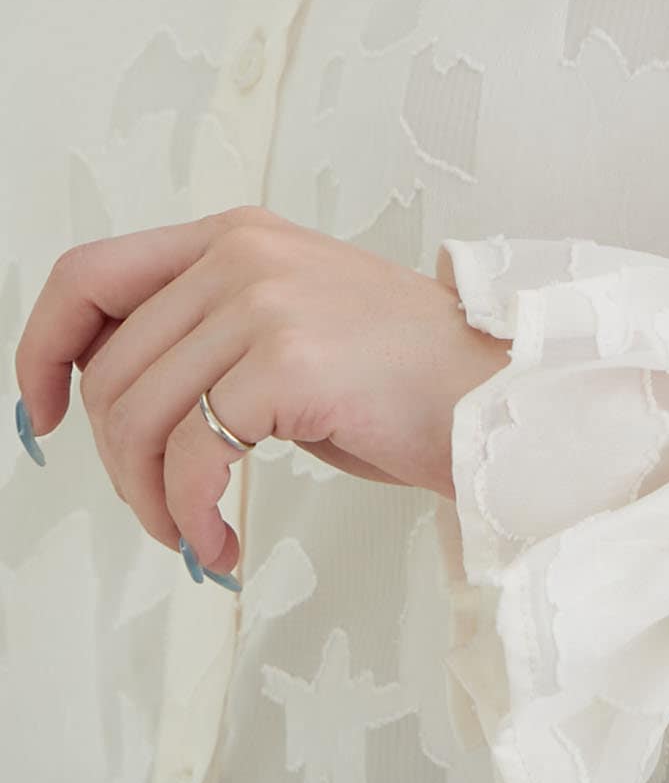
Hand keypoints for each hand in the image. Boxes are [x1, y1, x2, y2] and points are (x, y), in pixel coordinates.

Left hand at [13, 205, 511, 580]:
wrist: (508, 401)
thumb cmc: (422, 386)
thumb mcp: (299, 336)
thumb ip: (218, 346)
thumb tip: (142, 414)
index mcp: (237, 239)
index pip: (92, 278)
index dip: (43, 350)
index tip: (37, 412)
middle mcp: (241, 256)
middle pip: (112, 371)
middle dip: (119, 465)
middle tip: (160, 516)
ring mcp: (263, 303)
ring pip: (141, 417)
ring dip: (154, 501)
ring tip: (193, 538)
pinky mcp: (287, 362)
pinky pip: (195, 456)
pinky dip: (192, 515)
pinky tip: (221, 543)